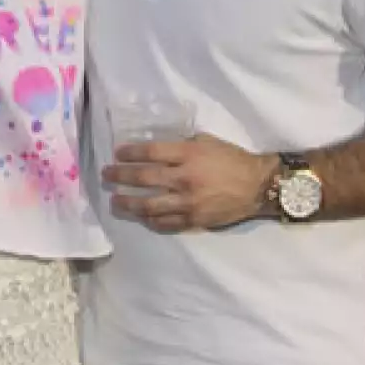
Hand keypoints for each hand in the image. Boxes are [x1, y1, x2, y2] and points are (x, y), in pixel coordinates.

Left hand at [103, 134, 276, 231]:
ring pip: (149, 205)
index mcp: (188, 155)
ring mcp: (188, 202)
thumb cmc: (232, 159)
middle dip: (120, 176)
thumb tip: (158, 149)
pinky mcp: (194, 220)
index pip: (150, 153)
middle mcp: (184, 178)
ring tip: (115, 201)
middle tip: (107, 175)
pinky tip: (141, 217)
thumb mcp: (207, 142)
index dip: (130, 153)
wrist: (257, 186)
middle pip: (144, 178)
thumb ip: (182, 145)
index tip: (117, 154)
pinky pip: (166, 222)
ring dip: (128, 203)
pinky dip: (150, 220)